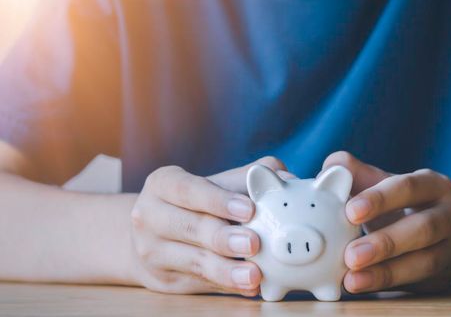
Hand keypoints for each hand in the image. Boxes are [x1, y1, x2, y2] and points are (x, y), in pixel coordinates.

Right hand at [130, 157, 289, 294]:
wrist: (154, 234)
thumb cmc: (195, 202)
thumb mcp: (213, 183)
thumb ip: (247, 178)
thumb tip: (285, 179)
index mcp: (162, 184)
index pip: (188, 190)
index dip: (218, 200)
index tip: (249, 209)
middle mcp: (149, 216)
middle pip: (190, 227)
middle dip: (223, 238)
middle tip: (253, 244)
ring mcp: (152, 251)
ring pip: (194, 262)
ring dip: (226, 271)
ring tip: (255, 275)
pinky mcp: (163, 280)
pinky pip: (199, 284)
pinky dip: (226, 286)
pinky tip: (248, 287)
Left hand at [323, 152, 450, 293]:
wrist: (447, 234)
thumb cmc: (405, 205)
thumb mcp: (386, 185)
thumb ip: (358, 174)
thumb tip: (331, 168)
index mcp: (433, 185)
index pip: (409, 187)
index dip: (380, 200)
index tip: (351, 212)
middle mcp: (449, 215)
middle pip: (423, 228)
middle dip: (386, 243)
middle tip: (351, 255)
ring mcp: (449, 249)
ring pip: (425, 262)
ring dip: (386, 272)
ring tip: (352, 278)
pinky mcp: (441, 276)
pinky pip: (414, 282)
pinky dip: (385, 284)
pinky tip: (359, 285)